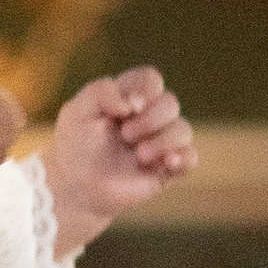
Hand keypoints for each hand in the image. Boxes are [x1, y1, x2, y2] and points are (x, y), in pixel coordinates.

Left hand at [44, 66, 195, 256]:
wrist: (76, 188)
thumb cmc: (75, 146)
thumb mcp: (77, 111)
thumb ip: (101, 92)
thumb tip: (132, 103)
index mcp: (129, 98)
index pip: (151, 79)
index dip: (146, 89)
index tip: (129, 106)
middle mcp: (149, 117)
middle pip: (170, 103)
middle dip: (150, 119)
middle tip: (125, 135)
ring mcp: (160, 142)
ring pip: (183, 129)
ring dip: (163, 140)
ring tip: (139, 155)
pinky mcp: (167, 168)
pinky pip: (191, 157)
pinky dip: (184, 157)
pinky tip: (168, 162)